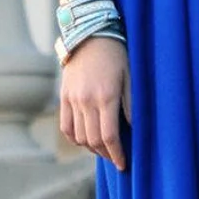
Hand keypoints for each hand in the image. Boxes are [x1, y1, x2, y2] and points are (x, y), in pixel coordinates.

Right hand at [59, 36, 131, 170]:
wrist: (89, 34)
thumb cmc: (117, 54)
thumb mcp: (130, 77)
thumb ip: (131, 105)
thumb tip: (133, 130)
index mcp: (105, 97)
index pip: (109, 136)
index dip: (116, 154)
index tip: (123, 164)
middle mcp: (86, 100)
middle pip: (93, 140)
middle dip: (106, 154)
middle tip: (116, 158)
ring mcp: (72, 99)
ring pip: (79, 136)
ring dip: (91, 148)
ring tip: (103, 149)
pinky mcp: (64, 97)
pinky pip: (66, 126)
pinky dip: (75, 138)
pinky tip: (86, 139)